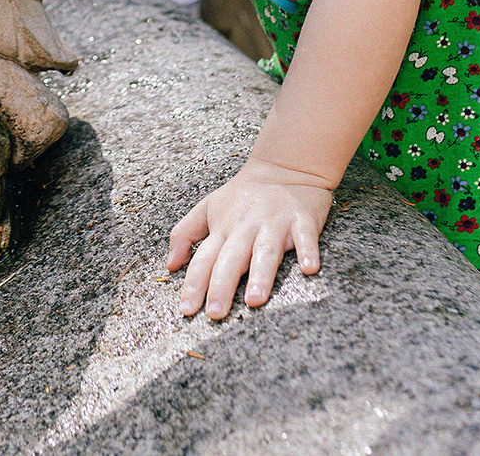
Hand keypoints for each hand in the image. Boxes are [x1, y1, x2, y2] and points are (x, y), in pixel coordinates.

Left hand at [166, 158, 331, 319]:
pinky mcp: (302, 219)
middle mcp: (246, 227)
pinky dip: (307, 251)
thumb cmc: (243, 194)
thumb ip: (184, 234)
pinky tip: (308, 268)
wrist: (284, 166)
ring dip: (260, 274)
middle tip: (215, 313)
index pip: (203, 259)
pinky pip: (305, 237)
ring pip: (265, 251)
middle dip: (221, 286)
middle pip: (231, 259)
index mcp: (223, 227)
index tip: (187, 310)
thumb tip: (170, 265)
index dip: (194, 284)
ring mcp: (275, 223)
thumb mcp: (207, 208)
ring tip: (255, 300)